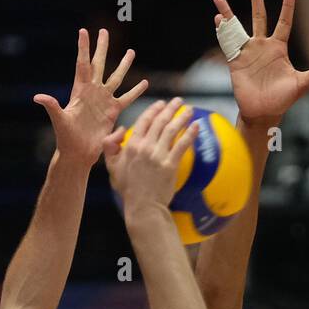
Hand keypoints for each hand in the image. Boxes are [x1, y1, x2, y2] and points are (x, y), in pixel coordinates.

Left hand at [34, 28, 147, 166]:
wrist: (78, 154)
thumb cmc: (66, 138)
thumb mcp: (59, 120)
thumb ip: (52, 106)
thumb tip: (38, 97)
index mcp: (79, 91)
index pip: (83, 64)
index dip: (83, 48)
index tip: (84, 31)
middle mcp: (92, 92)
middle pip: (99, 64)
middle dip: (102, 48)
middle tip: (104, 31)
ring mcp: (104, 101)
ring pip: (116, 78)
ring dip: (123, 65)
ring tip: (131, 51)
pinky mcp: (113, 112)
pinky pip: (127, 98)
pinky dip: (136, 91)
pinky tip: (144, 82)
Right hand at [103, 98, 196, 212]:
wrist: (143, 206)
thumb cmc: (128, 188)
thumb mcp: (112, 166)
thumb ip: (111, 146)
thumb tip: (121, 129)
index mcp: (131, 145)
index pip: (144, 121)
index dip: (154, 109)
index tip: (162, 103)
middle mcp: (145, 147)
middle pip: (160, 122)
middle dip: (171, 108)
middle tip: (179, 101)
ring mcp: (158, 155)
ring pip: (172, 130)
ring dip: (182, 117)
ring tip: (190, 110)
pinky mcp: (170, 165)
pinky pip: (182, 145)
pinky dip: (190, 134)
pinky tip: (196, 126)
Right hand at [214, 0, 308, 126]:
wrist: (263, 113)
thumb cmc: (283, 99)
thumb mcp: (302, 84)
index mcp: (279, 48)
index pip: (284, 22)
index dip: (287, 7)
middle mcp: (263, 46)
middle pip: (258, 16)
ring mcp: (248, 52)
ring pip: (238, 27)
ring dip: (228, 12)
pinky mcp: (236, 61)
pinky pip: (228, 43)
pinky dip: (222, 31)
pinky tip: (217, 19)